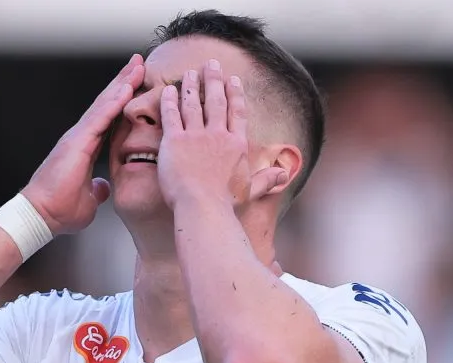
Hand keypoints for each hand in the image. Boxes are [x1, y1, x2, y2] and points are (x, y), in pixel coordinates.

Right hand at [22, 54, 144, 234]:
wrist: (42, 216)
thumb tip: (103, 188)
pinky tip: (126, 88)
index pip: (109, 118)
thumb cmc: (60, 210)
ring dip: (122, 84)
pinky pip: (99, 118)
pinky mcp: (76, 142)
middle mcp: (81, 137)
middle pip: (106, 104)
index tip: (136, 84)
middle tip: (139, 62)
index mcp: (85, 148)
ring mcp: (77, 137)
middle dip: (123, 82)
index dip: (122, 100)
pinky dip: (114, 102)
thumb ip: (96, 190)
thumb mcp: (88, 199)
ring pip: (104, 105)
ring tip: (137, 66)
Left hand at [156, 60, 287, 211]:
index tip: (234, 79)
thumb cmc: (226, 203)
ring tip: (190, 73)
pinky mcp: (175, 141)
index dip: (235, 94)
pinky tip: (168, 90)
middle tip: (211, 63)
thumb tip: (285, 175)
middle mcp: (218, 135)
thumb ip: (267, 179)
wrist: (203, 208)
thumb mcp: (251, 189)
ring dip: (192, 86)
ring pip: (194, 104)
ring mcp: (196, 136)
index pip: (237, 112)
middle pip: (217, 101)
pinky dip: (169, 101)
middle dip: (214, 80)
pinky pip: (171, 115)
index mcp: (237, 144)